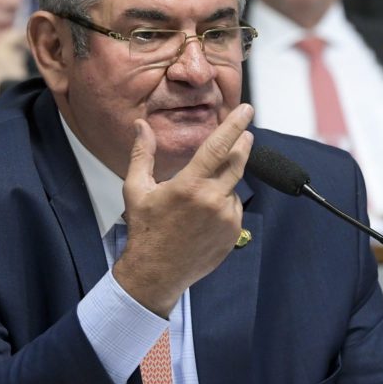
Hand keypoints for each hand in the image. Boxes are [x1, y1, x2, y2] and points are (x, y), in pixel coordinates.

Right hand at [113, 103, 253, 315]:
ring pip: (233, 187)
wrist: (156, 273)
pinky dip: (224, 204)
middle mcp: (212, 200)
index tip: (246, 110)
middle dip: (243, 144)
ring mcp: (226, 218)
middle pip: (237, 162)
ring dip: (223, 183)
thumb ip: (142, 154)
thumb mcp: (136, 189)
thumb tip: (142, 125)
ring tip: (198, 198)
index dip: (235, 125)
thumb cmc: (145, 230)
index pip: (219, 146)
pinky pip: (234, 209)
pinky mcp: (233, 233)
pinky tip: (204, 216)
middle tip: (245, 134)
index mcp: (189, 185)